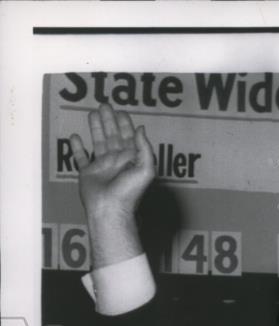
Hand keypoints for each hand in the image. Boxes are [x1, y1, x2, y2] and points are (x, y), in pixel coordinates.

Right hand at [70, 103, 154, 221]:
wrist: (110, 209)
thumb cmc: (129, 191)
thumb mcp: (145, 169)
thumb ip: (144, 148)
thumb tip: (141, 128)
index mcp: (130, 159)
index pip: (128, 137)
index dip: (125, 124)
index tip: (120, 111)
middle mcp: (116, 161)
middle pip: (112, 136)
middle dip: (109, 121)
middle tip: (104, 105)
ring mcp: (101, 167)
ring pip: (98, 142)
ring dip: (95, 128)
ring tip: (92, 113)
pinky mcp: (87, 173)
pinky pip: (81, 158)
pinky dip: (77, 148)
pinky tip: (75, 136)